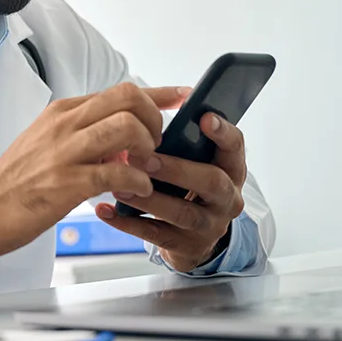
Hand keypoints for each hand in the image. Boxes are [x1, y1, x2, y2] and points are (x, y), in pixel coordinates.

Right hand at [0, 83, 189, 259]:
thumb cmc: (19, 181)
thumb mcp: (50, 144)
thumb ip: (87, 136)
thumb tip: (125, 139)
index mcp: (63, 112)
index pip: (120, 90)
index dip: (158, 93)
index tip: (183, 96)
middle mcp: (65, 124)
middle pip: (128, 98)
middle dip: (154, 120)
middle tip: (155, 146)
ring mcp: (64, 152)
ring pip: (126, 128)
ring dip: (147, 149)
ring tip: (145, 169)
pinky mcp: (65, 183)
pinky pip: (118, 174)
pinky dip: (137, 183)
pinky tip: (137, 192)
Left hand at [95, 112, 246, 271]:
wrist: (194, 237)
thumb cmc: (190, 186)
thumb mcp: (196, 160)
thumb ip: (188, 133)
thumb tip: (179, 94)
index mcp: (230, 169)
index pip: (235, 147)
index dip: (223, 132)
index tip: (204, 117)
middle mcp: (227, 198)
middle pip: (211, 181)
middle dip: (176, 169)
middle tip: (143, 158)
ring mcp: (208, 225)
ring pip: (182, 212)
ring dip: (148, 197)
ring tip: (119, 184)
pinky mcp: (186, 247)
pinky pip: (156, 234)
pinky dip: (128, 222)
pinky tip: (106, 209)